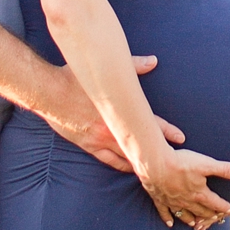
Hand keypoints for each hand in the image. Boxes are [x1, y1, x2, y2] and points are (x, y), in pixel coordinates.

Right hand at [41, 60, 183, 172]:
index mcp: (119, 110)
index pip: (149, 122)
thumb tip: (153, 61)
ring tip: (156, 167)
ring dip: (142, 161)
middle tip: (174, 158)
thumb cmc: (75, 78)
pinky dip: (122, 165)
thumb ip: (132, 66)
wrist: (49, 92)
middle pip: (142, 143)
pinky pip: (109, 161)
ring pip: (127, 156)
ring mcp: (100, 140)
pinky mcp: (89, 146)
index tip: (181, 137)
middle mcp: (112, 129)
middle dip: (159, 150)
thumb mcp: (104, 70)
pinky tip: (131, 169)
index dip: (167, 131)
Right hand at [137, 144, 229, 229]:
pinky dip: (168, 218)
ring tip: (194, 223)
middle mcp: (187, 201)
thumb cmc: (181, 163)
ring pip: (183, 214)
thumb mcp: (206, 164)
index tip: (229, 210)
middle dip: (208, 215)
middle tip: (214, 218)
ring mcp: (172, 202)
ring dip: (190, 219)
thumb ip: (225, 169)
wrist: (154, 165)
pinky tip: (170, 223)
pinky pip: (165, 212)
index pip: (215, 202)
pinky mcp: (159, 199)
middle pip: (200, 210)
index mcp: (199, 193)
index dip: (223, 206)